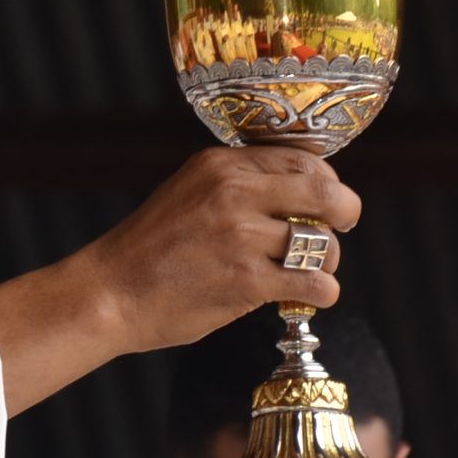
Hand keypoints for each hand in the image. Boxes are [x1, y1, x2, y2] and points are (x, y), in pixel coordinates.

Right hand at [74, 148, 359, 351]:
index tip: (328, 201)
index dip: (327, 182)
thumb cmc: (152, 250)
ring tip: (311, 273)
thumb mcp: (191, 192)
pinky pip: (313, 283)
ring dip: (328, 261)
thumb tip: (303, 192)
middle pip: (325, 192)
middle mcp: (234, 192)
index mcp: (222, 165)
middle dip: (346, 212)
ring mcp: (241, 237)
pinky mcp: (246, 281)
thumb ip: (241, 185)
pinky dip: (323, 292)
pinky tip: (311, 296)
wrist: (110, 293)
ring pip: (324, 243)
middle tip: (343, 228)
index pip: (303, 160)